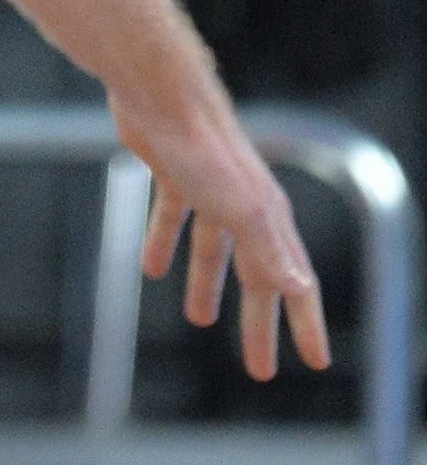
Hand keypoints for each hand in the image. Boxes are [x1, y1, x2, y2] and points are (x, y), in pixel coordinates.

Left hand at [121, 86, 330, 378]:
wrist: (160, 97)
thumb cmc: (205, 151)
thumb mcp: (241, 210)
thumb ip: (269, 249)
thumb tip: (300, 287)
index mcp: (268, 221)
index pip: (295, 285)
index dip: (305, 325)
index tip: (314, 362)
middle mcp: (245, 208)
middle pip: (255, 276)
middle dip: (258, 322)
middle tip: (259, 368)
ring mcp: (208, 190)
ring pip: (211, 248)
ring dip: (206, 283)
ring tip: (197, 319)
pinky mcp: (172, 172)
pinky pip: (172, 216)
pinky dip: (163, 242)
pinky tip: (150, 267)